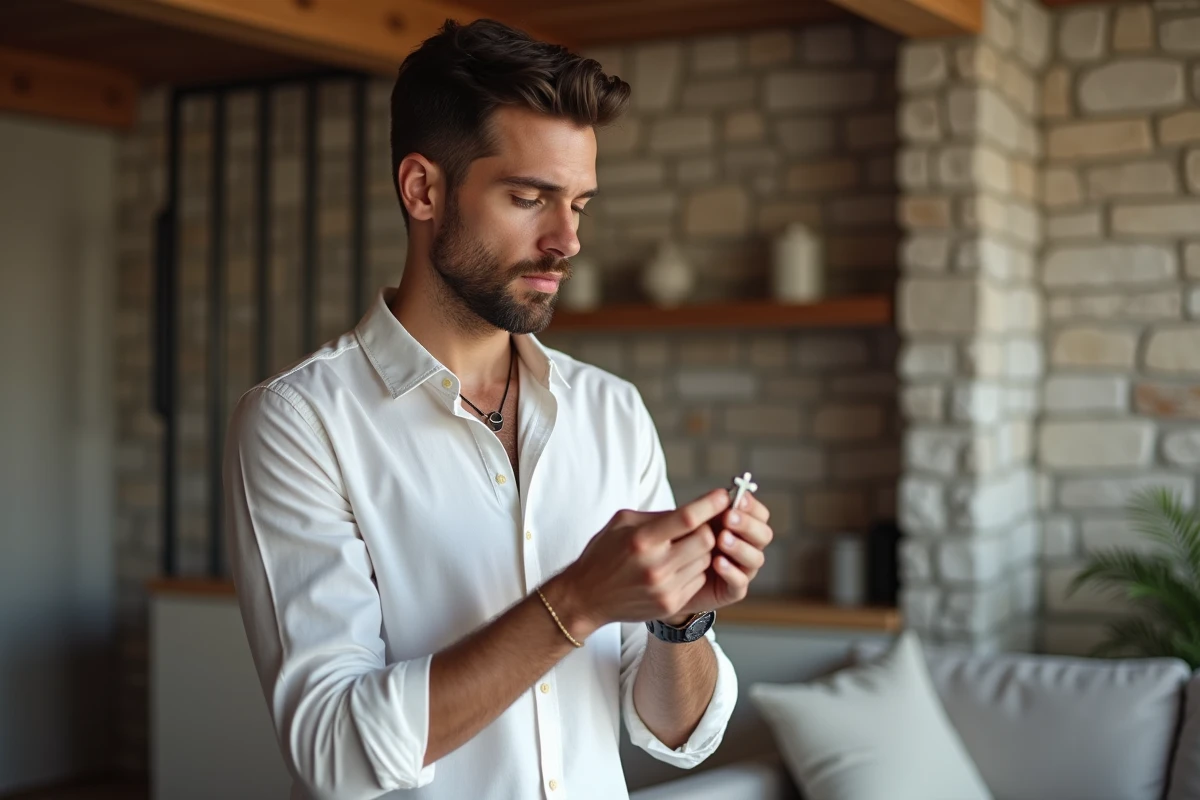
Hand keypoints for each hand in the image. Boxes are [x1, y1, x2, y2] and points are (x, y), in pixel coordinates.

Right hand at [555, 489, 731, 632]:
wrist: (586, 598)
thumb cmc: (604, 554)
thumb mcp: (622, 523)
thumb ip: (657, 516)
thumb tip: (693, 510)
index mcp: (642, 539)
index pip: (687, 519)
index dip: (710, 505)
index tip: (723, 495)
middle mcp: (655, 565)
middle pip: (706, 540)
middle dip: (706, 530)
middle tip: (698, 527)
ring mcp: (665, 588)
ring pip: (705, 561)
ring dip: (699, 552)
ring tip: (679, 550)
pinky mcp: (670, 604)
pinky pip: (697, 580)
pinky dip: (692, 571)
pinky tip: (674, 569)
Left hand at [671, 490, 772, 618]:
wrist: (671, 573)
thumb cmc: (685, 540)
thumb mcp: (695, 521)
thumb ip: (710, 508)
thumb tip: (724, 493)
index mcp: (744, 526)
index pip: (760, 514)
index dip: (751, 507)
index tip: (737, 499)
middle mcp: (749, 546)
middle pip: (764, 535)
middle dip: (747, 525)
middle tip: (728, 518)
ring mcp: (743, 569)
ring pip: (756, 558)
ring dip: (740, 547)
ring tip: (721, 539)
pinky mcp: (733, 590)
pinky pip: (740, 583)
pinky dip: (732, 572)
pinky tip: (718, 562)